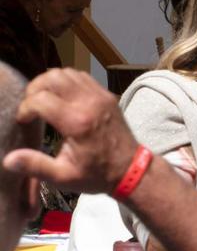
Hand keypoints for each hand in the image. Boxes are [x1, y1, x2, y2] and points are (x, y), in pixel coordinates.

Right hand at [1, 69, 141, 192]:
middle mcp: (90, 103)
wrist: (131, 169)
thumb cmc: (95, 175)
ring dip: (49, 83)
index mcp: (78, 123)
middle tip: (30, 109)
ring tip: (42, 102)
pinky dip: (65, 82)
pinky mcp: (106, 94)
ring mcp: (101, 95)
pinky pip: (81, 76)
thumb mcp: (63, 177)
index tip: (24, 123)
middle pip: (52, 78)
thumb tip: (8, 159)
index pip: (40, 99)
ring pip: (67, 72)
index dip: (25, 109)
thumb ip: (35, 166)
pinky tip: (60, 99)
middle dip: (34, 90)